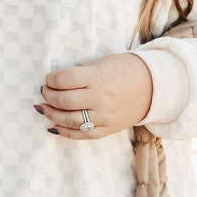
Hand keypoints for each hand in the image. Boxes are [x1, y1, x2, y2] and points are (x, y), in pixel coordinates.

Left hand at [37, 52, 152, 138]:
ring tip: (43, 108)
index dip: (51, 79)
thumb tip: (55, 82)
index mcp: (97, 78)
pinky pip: (82, 134)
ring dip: (51, 114)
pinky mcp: (107, 129)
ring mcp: (104, 116)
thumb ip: (80, 73)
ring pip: (69, 120)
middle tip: (44, 92)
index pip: (64, 80)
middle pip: (63, 101)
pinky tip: (54, 126)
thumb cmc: (124, 70)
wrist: (152, 86)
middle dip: (48, 96)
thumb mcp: (101, 63)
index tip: (49, 79)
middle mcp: (100, 99)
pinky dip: (65, 132)